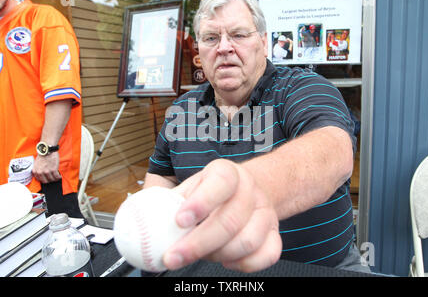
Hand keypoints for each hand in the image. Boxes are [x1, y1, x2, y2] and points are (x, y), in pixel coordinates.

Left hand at [32, 152, 61, 183]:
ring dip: (55, 179)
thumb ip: (37, 170)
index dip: (44, 180)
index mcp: (35, 171)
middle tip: (52, 178)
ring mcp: (47, 171)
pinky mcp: (53, 170)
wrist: (47, 150)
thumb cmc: (42, 156)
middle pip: (46, 181)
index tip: (47, 179)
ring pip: (52, 179)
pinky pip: (56, 176)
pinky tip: (60, 176)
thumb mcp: (36, 164)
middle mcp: (40, 172)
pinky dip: (59, 177)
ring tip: (57, 177)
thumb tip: (41, 175)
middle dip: (49, 180)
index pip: (40, 180)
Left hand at [163, 159, 281, 272]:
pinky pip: (267, 254)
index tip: (179, 221)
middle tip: (173, 256)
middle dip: (198, 244)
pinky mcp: (275, 232)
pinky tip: (225, 259)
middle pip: (230, 220)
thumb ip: (171, 202)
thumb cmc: (212, 191)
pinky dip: (243, 264)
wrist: (247, 190)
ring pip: (248, 241)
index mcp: (227, 173)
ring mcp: (265, 212)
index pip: (220, 182)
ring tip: (201, 254)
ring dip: (218, 255)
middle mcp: (249, 190)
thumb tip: (142, 221)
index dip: (201, 202)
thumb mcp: (191, 186)